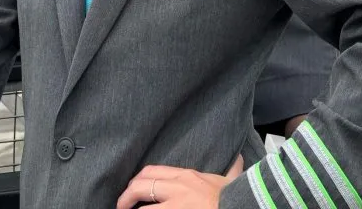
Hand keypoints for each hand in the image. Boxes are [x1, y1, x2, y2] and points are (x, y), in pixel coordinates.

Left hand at [117, 156, 242, 207]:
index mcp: (186, 177)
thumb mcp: (229, 180)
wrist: (239, 206)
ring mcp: (175, 206)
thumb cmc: (233, 198)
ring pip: (144, 208)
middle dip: (127, 195)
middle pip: (142, 185)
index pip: (153, 171)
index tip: (133, 187)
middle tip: (121, 205)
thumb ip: (231, 170)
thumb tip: (241, 158)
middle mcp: (176, 189)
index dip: (138, 179)